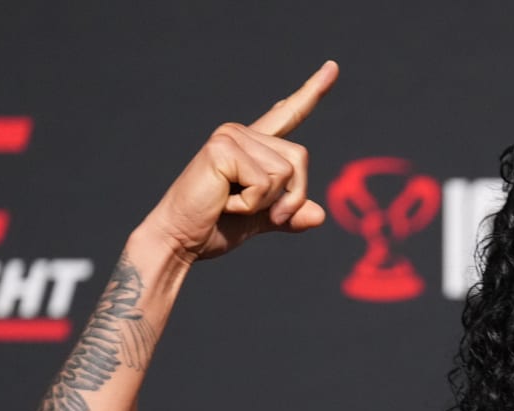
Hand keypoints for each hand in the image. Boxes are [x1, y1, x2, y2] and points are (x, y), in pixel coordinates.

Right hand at [140, 61, 338, 261]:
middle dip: (290, 197)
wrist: (180, 240)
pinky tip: (224, 202)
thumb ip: (290, 215)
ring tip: (233, 205)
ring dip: (268, 203)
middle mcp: (241, 133)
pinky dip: (251, 205)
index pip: (287, 115)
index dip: (311, 92)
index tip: (332, 67)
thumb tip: (320, 215)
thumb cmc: (213, 228)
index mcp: (252, 145)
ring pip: (285, 172)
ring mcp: (230, 137)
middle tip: (256, 212)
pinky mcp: (222, 149)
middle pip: (299, 158)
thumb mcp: (262, 220)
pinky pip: (265, 183)